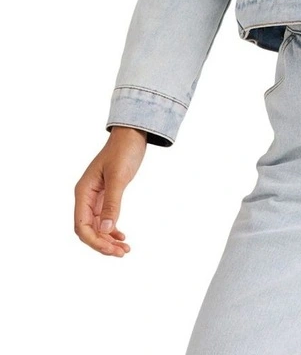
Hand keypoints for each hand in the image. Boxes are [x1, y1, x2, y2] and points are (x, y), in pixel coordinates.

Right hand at [74, 126, 147, 256]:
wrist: (132, 135)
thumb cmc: (123, 151)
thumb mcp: (118, 177)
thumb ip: (112, 203)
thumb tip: (106, 229)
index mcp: (83, 192)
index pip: (81, 225)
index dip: (94, 241)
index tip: (111, 249)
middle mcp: (86, 197)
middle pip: (88, 230)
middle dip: (102, 244)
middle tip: (122, 252)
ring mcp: (96, 197)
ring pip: (98, 226)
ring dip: (109, 239)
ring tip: (125, 249)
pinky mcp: (107, 196)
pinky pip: (105, 219)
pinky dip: (112, 230)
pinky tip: (122, 236)